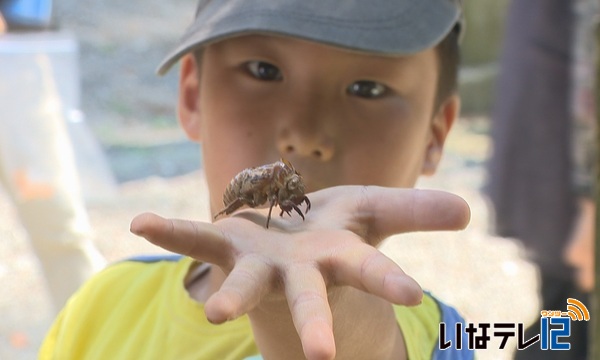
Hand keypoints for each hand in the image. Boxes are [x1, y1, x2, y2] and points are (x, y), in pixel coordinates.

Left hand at [130, 186, 469, 358]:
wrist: (286, 242)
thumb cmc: (331, 231)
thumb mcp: (372, 210)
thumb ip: (415, 211)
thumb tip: (469, 212)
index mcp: (338, 258)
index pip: (370, 272)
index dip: (388, 282)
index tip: (411, 297)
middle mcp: (298, 270)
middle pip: (309, 299)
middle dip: (316, 326)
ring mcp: (259, 262)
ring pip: (247, 283)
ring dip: (231, 297)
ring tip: (216, 315)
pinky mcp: (227, 246)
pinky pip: (196, 237)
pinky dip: (169, 230)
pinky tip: (138, 223)